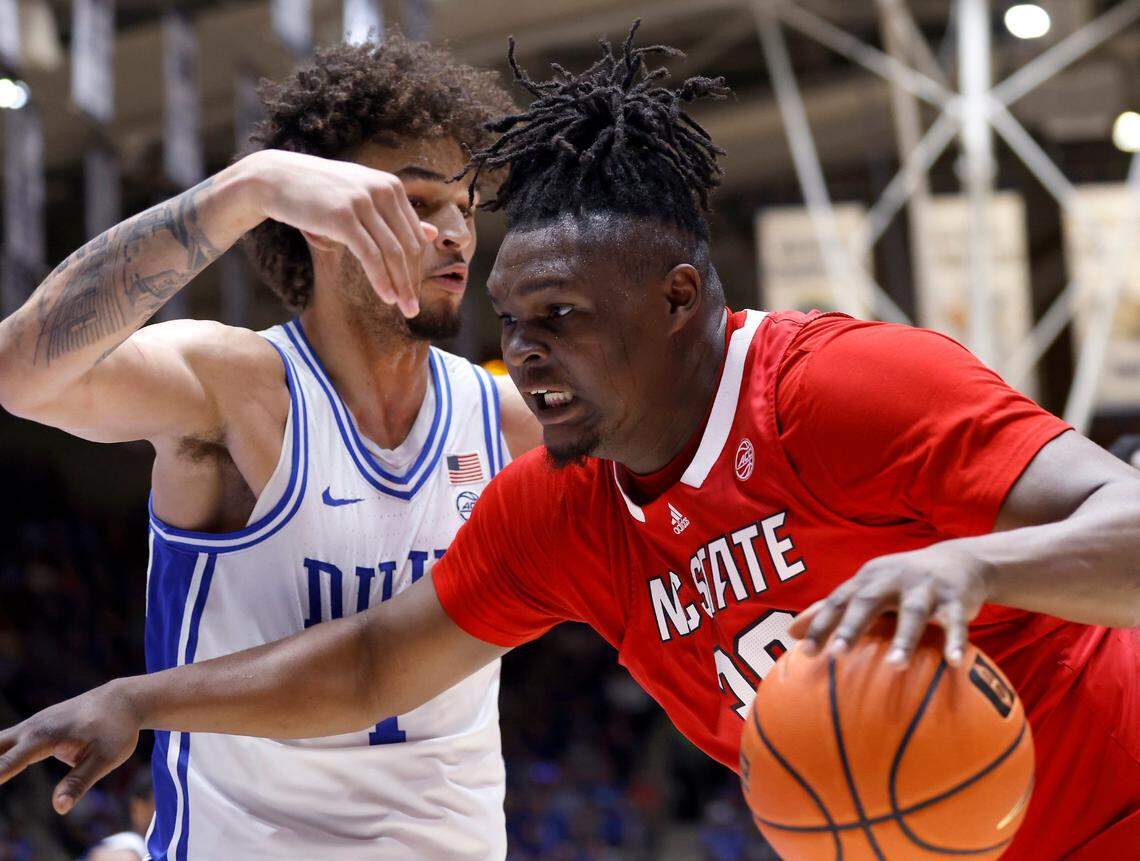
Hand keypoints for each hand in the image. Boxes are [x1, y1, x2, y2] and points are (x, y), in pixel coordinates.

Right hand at [0, 681, 139, 813]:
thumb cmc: (116, 729)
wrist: (122, 700)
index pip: (11, 759)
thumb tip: (58, 807)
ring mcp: (30, 726)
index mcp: (47, 735)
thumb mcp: (108, 757)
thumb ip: (80, 781)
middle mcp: (32, 728)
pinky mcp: (33, 730)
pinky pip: (3, 744)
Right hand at [245, 150, 437, 317]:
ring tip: (406, 309)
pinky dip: (382, 280)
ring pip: (393, 253)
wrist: (277, 178)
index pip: (414, 234)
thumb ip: (397, 216)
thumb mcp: (363, 197)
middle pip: (408, 246)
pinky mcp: (344, 217)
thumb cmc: (321, 191)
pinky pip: (370, 256)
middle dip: (413, 281)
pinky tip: (387, 297)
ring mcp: (363, 203)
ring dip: (402, 285)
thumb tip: (433, 234)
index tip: (413, 290)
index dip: (417, 266)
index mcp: (391, 186)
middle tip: (414, 308)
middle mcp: (382, 191)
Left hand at [788, 543, 990, 667]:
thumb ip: (833, 610)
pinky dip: (955, 641)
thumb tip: (790, 633)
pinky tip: (952, 664)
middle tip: (837, 654)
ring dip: (904, 639)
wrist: (960, 560)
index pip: (838, 601)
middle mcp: (892, 578)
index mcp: (868, 579)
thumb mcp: (869, 590)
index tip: (805, 653)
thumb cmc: (903, 583)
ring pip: (913, 612)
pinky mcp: (955, 597)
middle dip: (852, 626)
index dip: (821, 624)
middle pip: (868, 601)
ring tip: (894, 666)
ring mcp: (925, 586)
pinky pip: (955, 621)